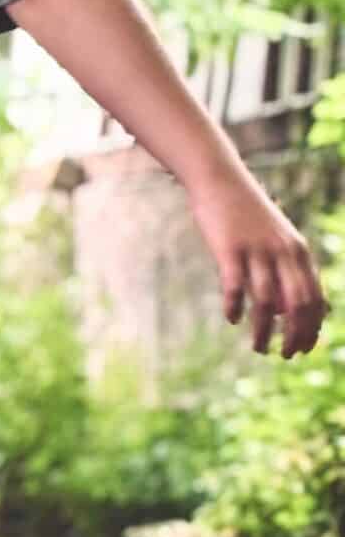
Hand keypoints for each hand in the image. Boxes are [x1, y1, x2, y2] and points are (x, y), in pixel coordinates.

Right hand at [188, 171, 326, 356]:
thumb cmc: (246, 214)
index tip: (304, 349)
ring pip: (266, 302)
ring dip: (264, 331)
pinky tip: (232, 319)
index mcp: (298, 251)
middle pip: (296, 305)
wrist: (221, 180)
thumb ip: (287, 270)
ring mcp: (257, 250)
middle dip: (294, 335)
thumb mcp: (277, 239)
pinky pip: (235, 286)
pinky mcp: (229, 249)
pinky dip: (235, 307)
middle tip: (285, 355)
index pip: (314, 298)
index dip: (312, 328)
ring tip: (258, 348)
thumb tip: (287, 309)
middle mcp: (283, 252)